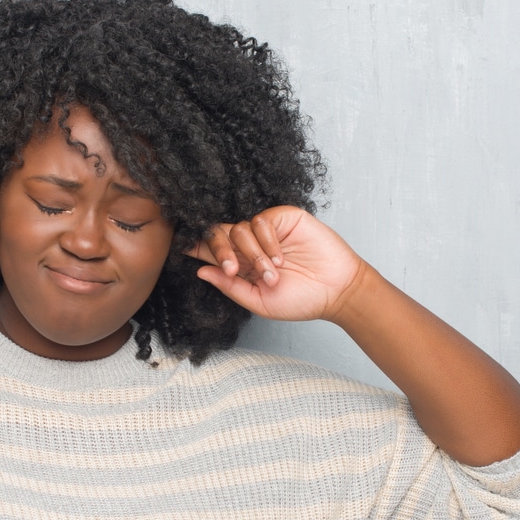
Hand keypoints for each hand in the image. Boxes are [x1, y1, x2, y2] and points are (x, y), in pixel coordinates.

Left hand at [186, 206, 366, 322]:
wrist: (335, 291)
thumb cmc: (301, 300)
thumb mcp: (258, 301)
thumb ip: (230, 287)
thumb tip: (201, 272)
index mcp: (242, 265)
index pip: (212, 250)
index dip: (197, 248)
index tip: (184, 249)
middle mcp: (251, 245)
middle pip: (219, 234)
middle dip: (220, 250)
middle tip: (233, 270)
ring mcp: (267, 230)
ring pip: (238, 229)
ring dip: (253, 254)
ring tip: (271, 275)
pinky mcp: (284, 218)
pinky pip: (260, 221)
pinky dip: (266, 242)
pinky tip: (280, 259)